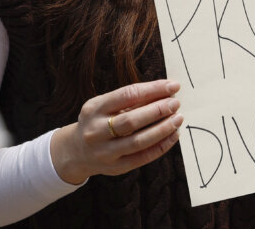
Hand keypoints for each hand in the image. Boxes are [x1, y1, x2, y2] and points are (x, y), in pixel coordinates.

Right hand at [51, 79, 183, 184]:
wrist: (76, 151)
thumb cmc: (98, 121)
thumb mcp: (105, 105)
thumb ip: (131, 99)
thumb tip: (166, 91)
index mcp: (94, 109)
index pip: (127, 96)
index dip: (152, 90)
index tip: (173, 86)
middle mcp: (96, 131)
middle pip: (131, 121)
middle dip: (158, 110)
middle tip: (176, 103)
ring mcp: (104, 152)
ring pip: (138, 142)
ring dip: (162, 129)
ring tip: (178, 118)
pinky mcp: (115, 167)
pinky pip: (142, 158)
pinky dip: (161, 146)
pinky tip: (173, 135)